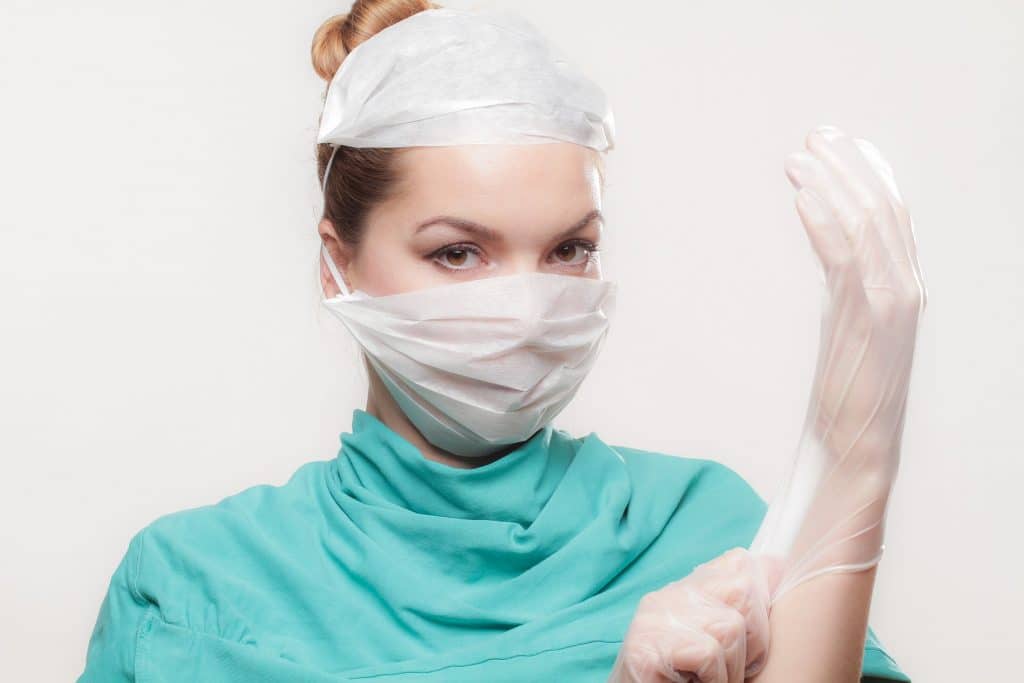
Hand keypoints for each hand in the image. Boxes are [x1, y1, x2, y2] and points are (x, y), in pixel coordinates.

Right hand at [608, 548, 784, 682]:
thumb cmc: (682, 679)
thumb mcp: (714, 637)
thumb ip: (739, 604)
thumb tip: (778, 565)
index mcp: (683, 591)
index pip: (738, 564)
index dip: (760, 602)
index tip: (753, 642)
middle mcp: (666, 597)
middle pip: (742, 590)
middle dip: (754, 638)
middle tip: (733, 669)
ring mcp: (653, 621)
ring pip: (730, 627)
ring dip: (732, 667)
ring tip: (709, 680)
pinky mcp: (646, 650)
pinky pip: (708, 653)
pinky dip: (715, 679)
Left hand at [749, 125, 927, 600]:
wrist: (857, 448)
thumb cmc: (848, 394)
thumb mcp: (851, 328)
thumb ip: (848, 286)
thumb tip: (829, 245)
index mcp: (902, 288)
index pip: (890, 216)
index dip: (866, 175)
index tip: (838, 146)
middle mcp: (904, 287)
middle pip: (881, 209)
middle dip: (848, 168)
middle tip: (815, 138)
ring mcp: (891, 302)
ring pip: (867, 224)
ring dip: (832, 184)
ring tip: (799, 157)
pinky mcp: (868, 319)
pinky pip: (847, 255)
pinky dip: (824, 219)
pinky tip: (802, 196)